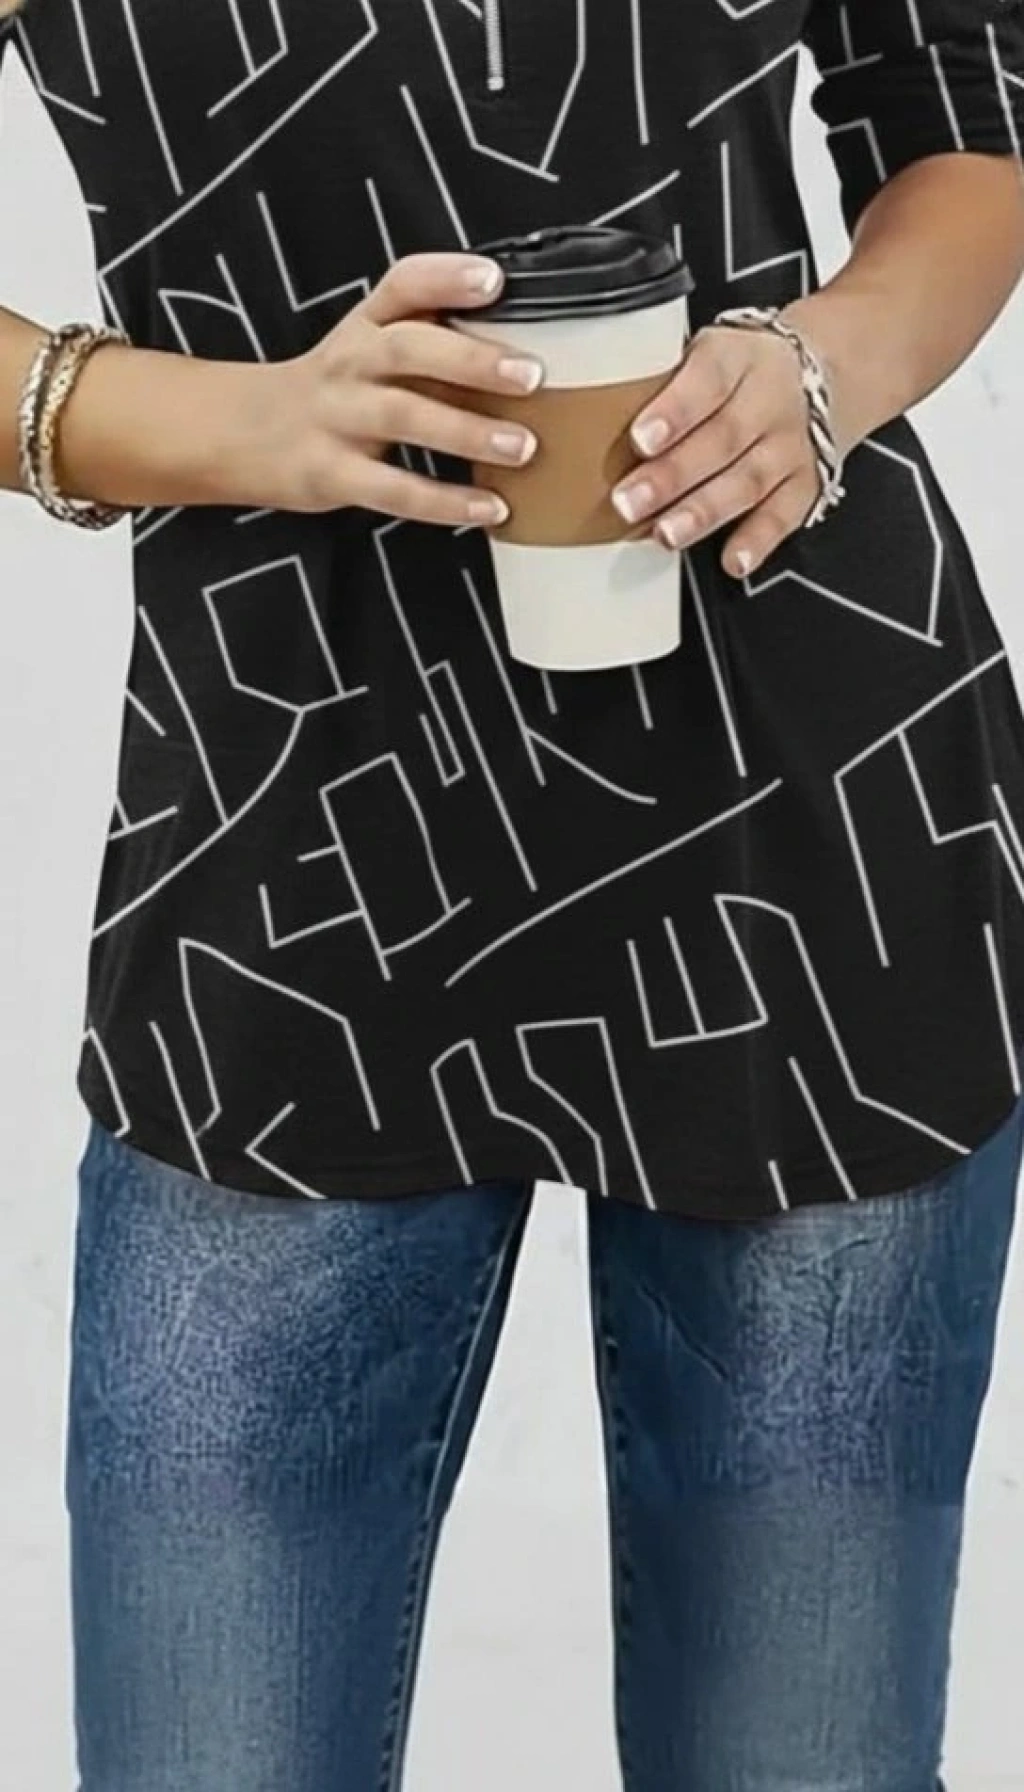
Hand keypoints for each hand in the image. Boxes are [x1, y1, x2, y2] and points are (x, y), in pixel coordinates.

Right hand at [239, 252, 544, 520]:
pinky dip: (443, 500)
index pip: (403, 285)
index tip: (495, 279)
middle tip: (530, 375)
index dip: (446, 278)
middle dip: (470, 360)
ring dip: (465, 431)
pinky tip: (489, 507)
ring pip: (402, 416)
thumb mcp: (365, 346)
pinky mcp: (330, 474)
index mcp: (365, 325)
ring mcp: (336, 419)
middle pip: (407, 348)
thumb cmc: (332, 390)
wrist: (239, 433)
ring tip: (522, 447)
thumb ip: (428, 337)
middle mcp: (350, 363)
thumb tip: (519, 343)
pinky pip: (393, 489)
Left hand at [611, 314, 853, 579]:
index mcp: (737, 358)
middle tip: (628, 501)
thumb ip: (661, 381)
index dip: (674, 411)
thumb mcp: (704, 352)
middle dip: (673, 475)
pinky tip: (733, 559)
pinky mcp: (806, 482)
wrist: (822, 372)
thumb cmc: (740, 370)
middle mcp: (769, 399)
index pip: (707, 379)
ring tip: (666, 533)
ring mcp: (791, 444)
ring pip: (747, 480)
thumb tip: (588, 417)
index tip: (640, 438)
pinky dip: (759, 540)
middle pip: (721, 438)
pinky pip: (784, 514)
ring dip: (704, 511)